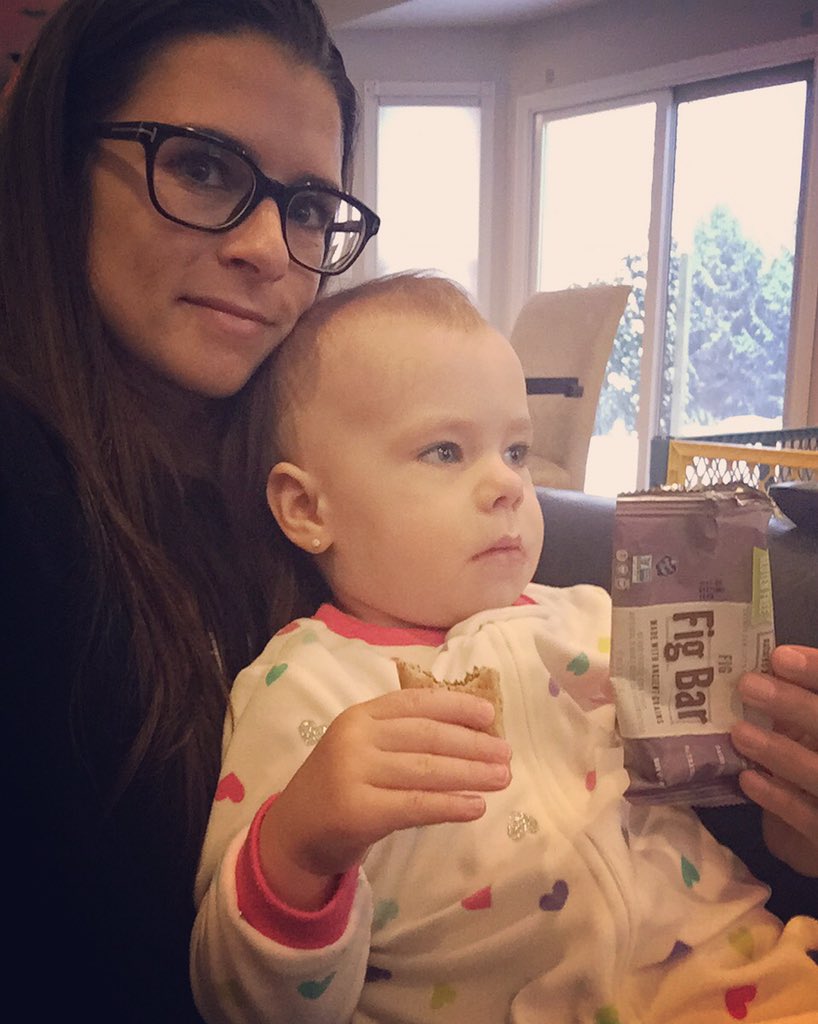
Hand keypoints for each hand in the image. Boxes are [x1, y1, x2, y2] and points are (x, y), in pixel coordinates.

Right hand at [258, 688, 511, 907]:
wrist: (295, 832)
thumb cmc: (341, 785)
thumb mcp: (363, 748)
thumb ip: (402, 736)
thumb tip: (472, 733)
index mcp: (360, 715)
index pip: (416, 703)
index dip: (456, 706)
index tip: (490, 716)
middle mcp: (355, 738)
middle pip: (427, 736)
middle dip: (473, 744)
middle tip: (507, 754)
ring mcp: (353, 773)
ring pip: (426, 770)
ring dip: (471, 774)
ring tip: (502, 778)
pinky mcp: (358, 811)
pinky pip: (416, 805)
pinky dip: (451, 805)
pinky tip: (476, 807)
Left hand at [731, 645, 817, 877]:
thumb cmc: (810, 761)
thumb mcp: (807, 728)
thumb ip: (796, 706)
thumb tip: (756, 671)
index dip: (816, 671)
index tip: (780, 656)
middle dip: (794, 705)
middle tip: (748, 685)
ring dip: (779, 752)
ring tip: (739, 733)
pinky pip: (808, 819)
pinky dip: (777, 798)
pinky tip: (747, 779)